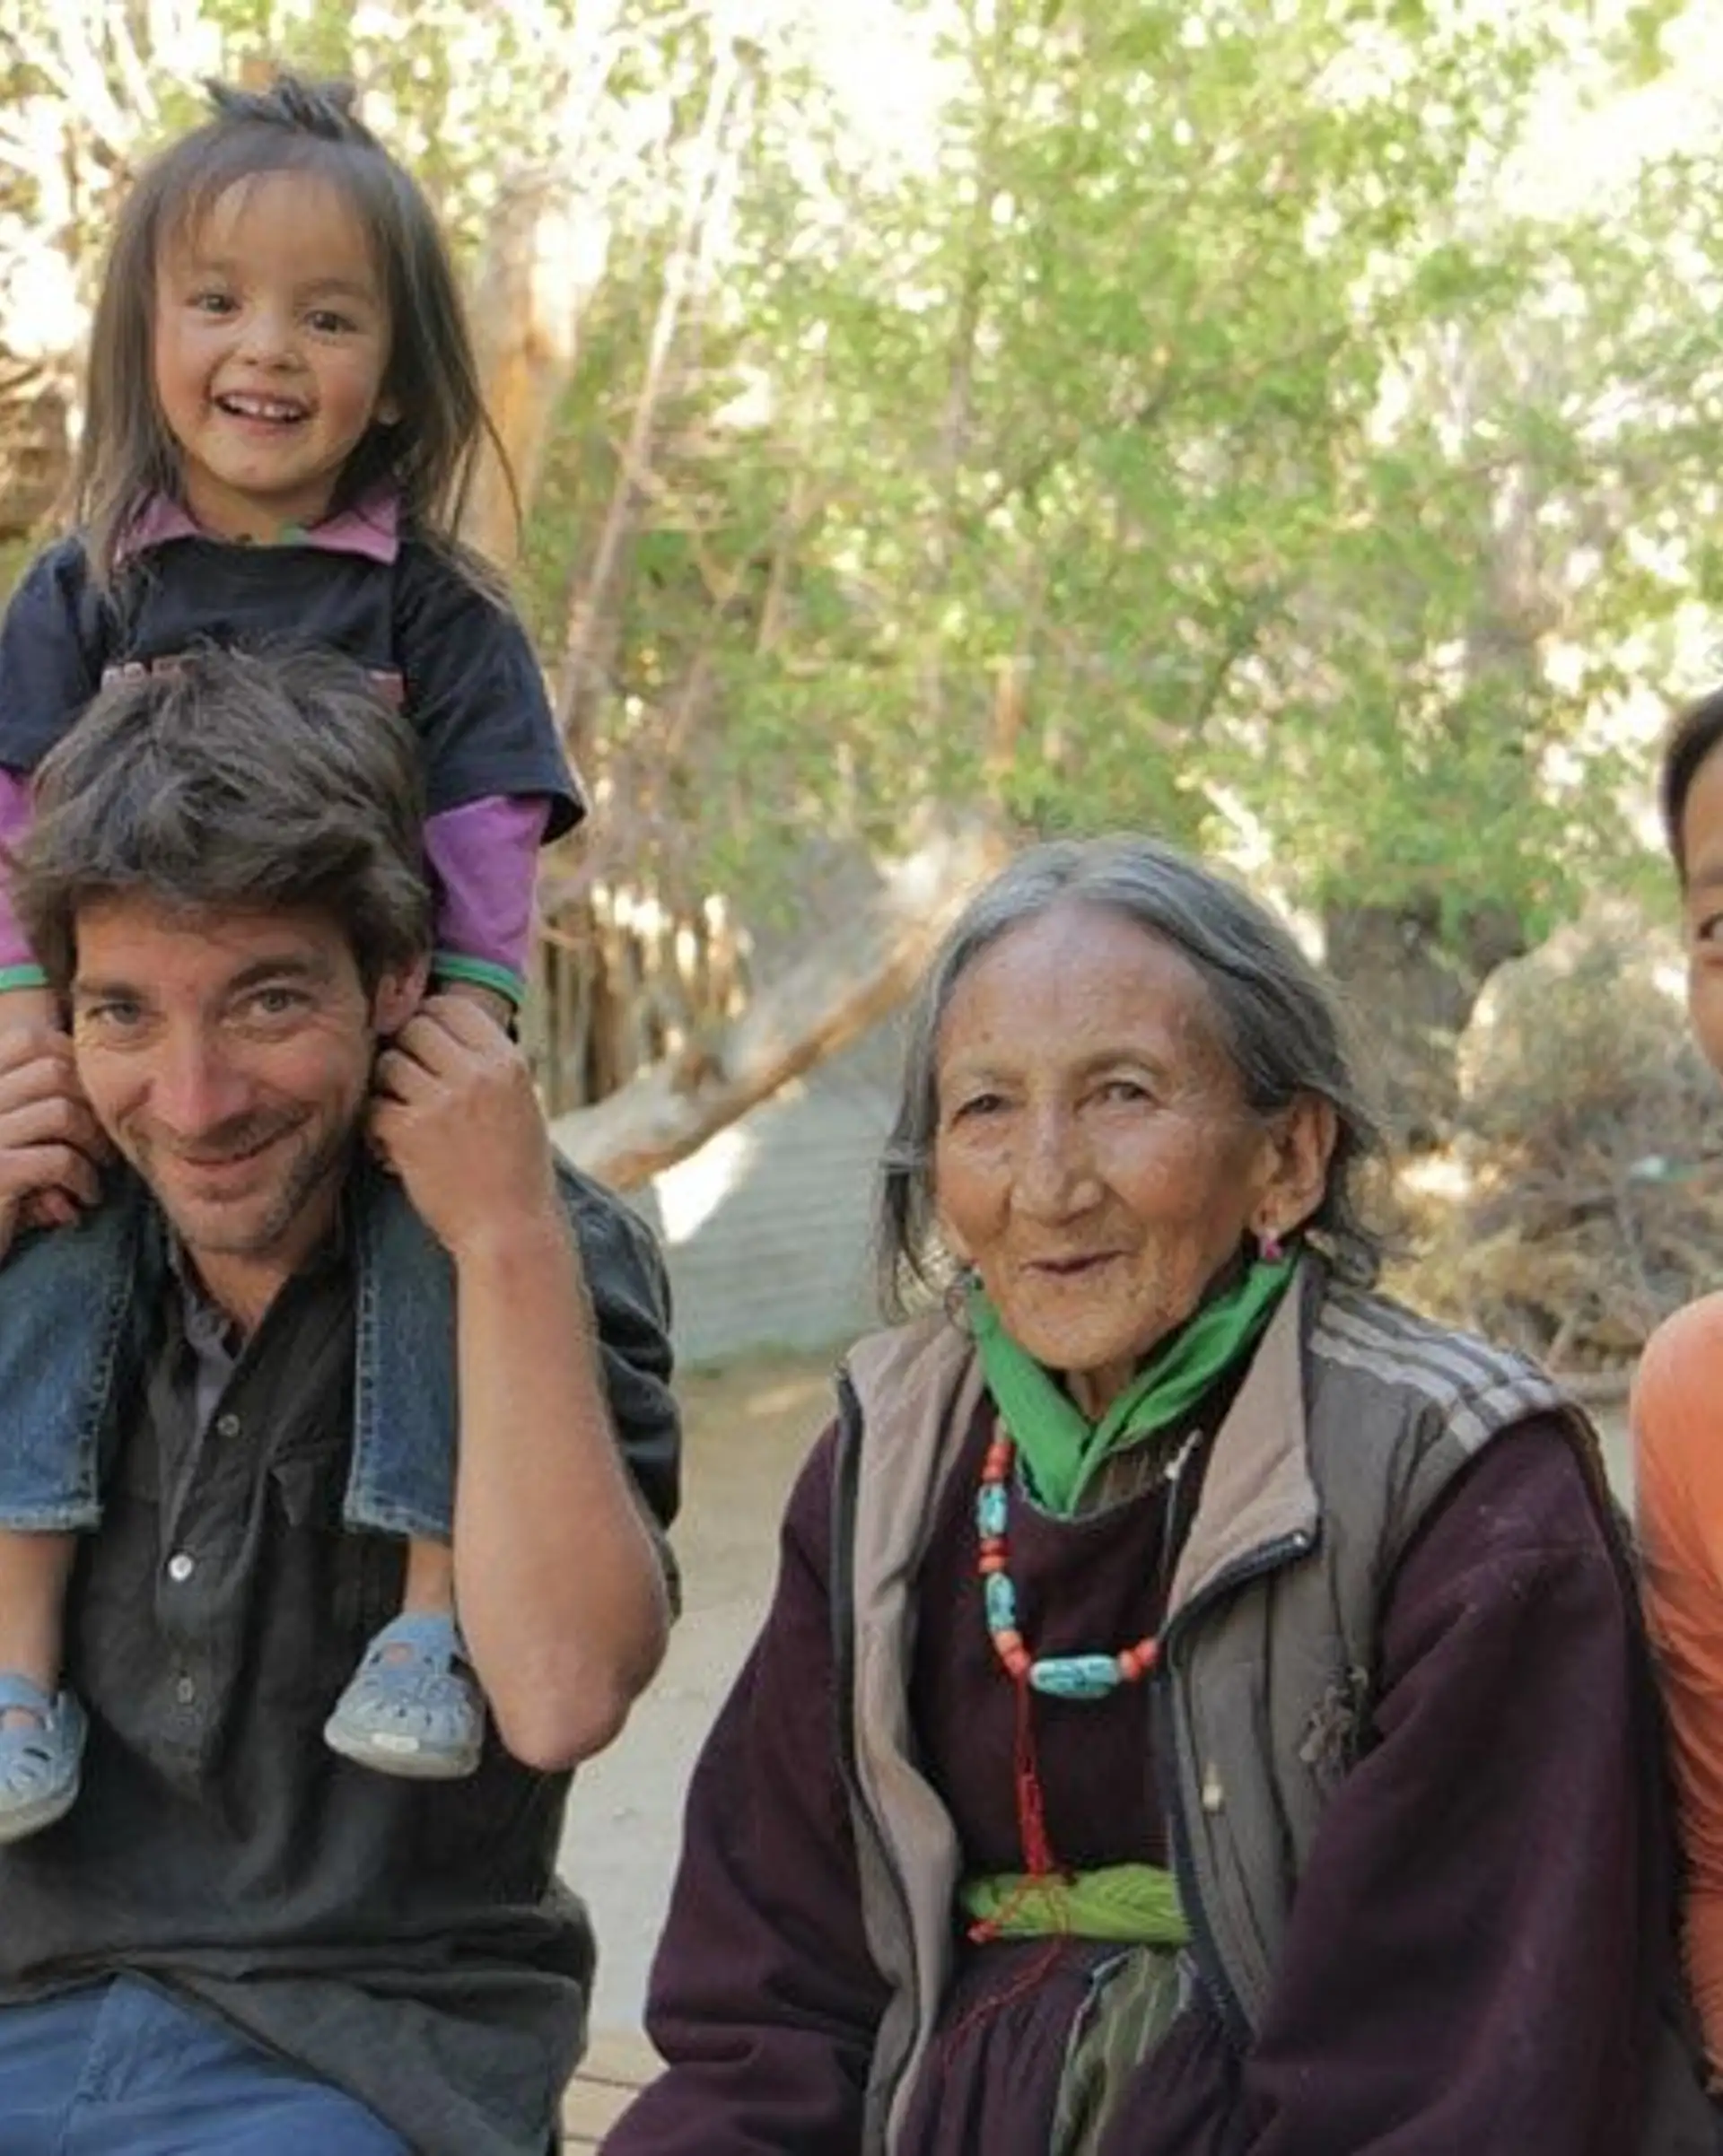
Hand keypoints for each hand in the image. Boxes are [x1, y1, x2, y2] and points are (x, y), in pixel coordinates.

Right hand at [0, 1025, 108, 1263]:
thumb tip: (110, 1092)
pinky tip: (82, 1200)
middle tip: (104, 1145)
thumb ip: (46, 1109)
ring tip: (96, 1173)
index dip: (72, 1060)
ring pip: (61, 1112)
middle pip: (54, 1069)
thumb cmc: (0, 1196)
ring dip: (92, 1144)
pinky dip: (82, 1178)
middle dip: (92, 1105)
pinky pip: (56, 1158)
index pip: (30, 1040)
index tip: (92, 1101)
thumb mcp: (18, 1142)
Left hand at [367, 995, 560, 1260]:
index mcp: (507, 1062)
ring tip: (404, 1118)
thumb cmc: (516, 1171)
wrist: (511, 1230)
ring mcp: (442, 1102)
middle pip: (414, 1028)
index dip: (430, 1019)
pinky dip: (376, 1128)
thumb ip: (487, 1065)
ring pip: (388, 1064)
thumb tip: (439, 1026)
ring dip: (388, 1089)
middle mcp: (476, 1074)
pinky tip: (393, 1150)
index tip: (426, 1046)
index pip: (452, 1006)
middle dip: (405, 1052)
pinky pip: (373, 1107)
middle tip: (410, 1086)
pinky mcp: (409, 1133)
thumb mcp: (521, 1103)